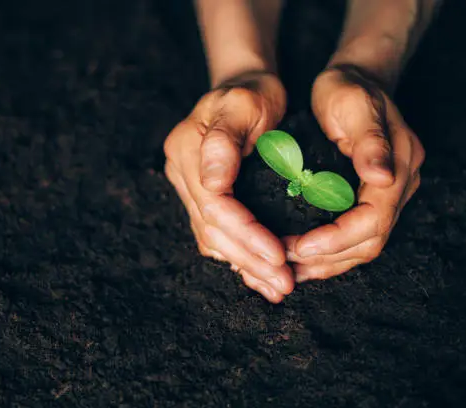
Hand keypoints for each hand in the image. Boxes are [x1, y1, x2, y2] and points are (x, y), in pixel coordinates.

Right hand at [164, 70, 293, 301]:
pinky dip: (238, 256)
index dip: (246, 234)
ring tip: (277, 286)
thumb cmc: (252, 92)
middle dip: (249, 259)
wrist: (245, 86)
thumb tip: (213, 185)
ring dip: (245, 265)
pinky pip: (215, 233)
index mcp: (187, 148)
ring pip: (212, 237)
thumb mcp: (244, 104)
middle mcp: (181, 172)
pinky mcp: (201, 196)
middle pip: (211, 228)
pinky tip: (259, 275)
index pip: (214, 205)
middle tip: (284, 283)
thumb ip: (226, 141)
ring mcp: (187, 186)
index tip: (279, 255)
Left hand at [284, 64, 424, 281]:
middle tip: (285, 262)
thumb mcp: (354, 105)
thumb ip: (370, 141)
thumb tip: (382, 179)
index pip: (373, 221)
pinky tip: (300, 256)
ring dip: (326, 262)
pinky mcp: (368, 197)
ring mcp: (386, 195)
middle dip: (327, 258)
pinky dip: (328, 251)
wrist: (355, 79)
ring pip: (361, 245)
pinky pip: (353, 235)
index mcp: (399, 168)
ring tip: (288, 268)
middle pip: (368, 242)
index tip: (300, 247)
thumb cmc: (349, 88)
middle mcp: (398, 187)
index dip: (336, 239)